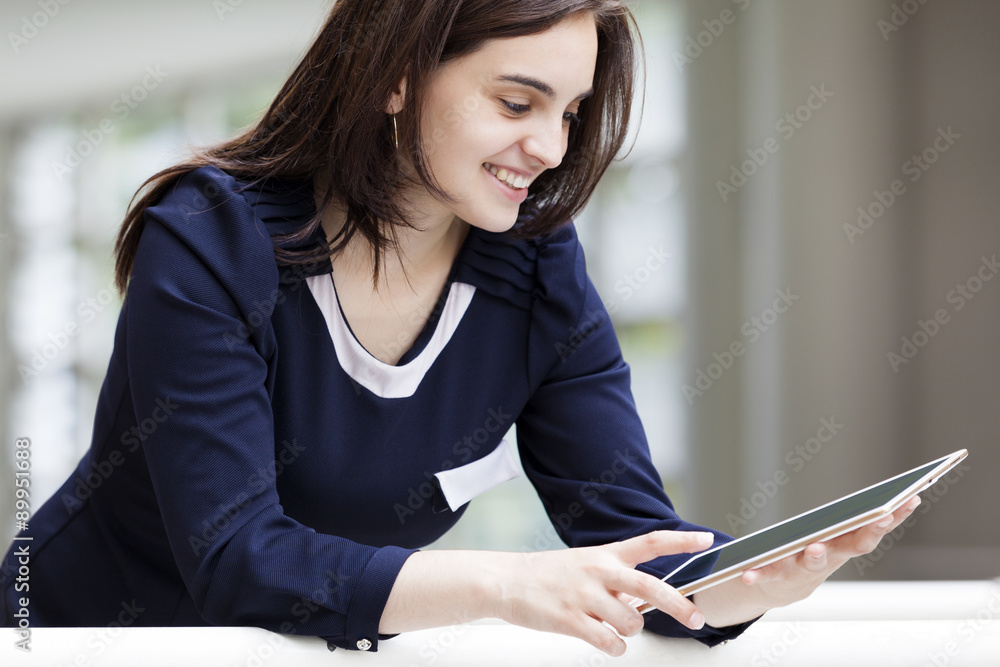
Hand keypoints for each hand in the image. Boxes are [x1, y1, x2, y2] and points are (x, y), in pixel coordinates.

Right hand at [493, 530, 713, 656]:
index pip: (650, 542)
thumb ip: (616, 581)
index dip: (681, 541)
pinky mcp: (570, 619)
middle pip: (649, 586)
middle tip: (696, 618)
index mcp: (605, 555)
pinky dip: (615, 646)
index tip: (707, 540)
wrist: (507, 581)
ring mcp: (584, 595)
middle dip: (678, 605)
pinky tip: (608, 641)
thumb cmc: (550, 575)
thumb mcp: (586, 565)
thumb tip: (644, 602)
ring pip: (631, 621)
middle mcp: (598, 571)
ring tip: (614, 626)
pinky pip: (608, 641)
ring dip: (631, 630)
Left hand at [739, 494, 922, 606]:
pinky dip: (758, 574)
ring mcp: (803, 569)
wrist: (783, 589)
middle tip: (879, 516)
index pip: (872, 531)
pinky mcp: (775, 577)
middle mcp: (828, 558)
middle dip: (864, 533)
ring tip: (816, 547)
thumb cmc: (815, 554)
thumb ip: (863, 522)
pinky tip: (747, 573)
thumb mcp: (838, 539)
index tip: (909, 500)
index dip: (891, 517)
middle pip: (849, 546)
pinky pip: (766, 575)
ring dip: (816, 555)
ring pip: (811, 562)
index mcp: (844, 545)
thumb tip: (904, 495)